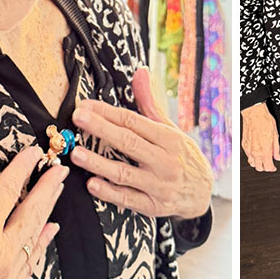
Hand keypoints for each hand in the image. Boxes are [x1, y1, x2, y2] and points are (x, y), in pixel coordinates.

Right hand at [0, 146, 66, 278]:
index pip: (6, 193)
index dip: (21, 169)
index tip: (33, 153)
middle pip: (31, 214)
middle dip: (47, 188)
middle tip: (60, 169)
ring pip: (35, 239)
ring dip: (47, 213)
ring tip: (56, 195)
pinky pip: (30, 266)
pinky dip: (41, 246)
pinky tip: (46, 236)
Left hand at [69, 67, 212, 218]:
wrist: (203, 192)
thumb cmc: (181, 155)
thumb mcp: (169, 128)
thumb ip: (150, 103)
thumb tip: (140, 72)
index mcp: (168, 139)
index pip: (133, 121)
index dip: (107, 112)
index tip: (85, 105)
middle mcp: (164, 161)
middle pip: (128, 143)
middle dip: (100, 128)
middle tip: (78, 118)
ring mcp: (159, 185)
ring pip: (124, 173)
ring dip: (98, 163)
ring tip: (76, 154)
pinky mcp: (153, 206)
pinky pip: (128, 199)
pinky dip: (109, 193)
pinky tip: (92, 184)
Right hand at [241, 101, 279, 172]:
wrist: (254, 114)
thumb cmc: (264, 122)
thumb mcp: (275, 135)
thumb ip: (276, 149)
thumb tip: (277, 156)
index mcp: (264, 151)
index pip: (268, 167)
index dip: (272, 169)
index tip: (274, 166)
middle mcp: (254, 152)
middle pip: (258, 168)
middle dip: (264, 167)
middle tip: (269, 163)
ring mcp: (248, 149)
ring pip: (252, 163)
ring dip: (257, 163)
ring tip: (262, 158)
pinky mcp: (244, 144)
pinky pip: (247, 155)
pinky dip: (252, 156)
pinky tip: (256, 151)